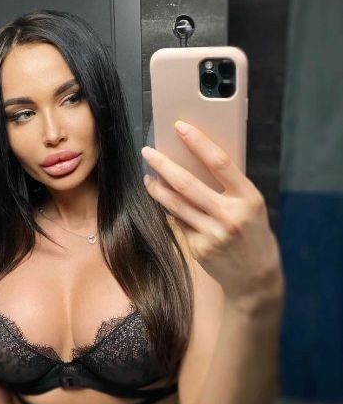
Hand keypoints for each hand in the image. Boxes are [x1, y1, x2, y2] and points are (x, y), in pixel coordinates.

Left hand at [141, 120, 283, 305]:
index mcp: (248, 198)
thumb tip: (194, 160)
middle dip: (163, 165)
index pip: (220, 162)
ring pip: (175, 204)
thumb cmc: (253, 233)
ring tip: (148, 177)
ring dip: (157, 188)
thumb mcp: (251, 206)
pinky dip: (169, 210)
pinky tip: (165, 202)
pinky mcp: (198, 248)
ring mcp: (212, 234)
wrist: (256, 277)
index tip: (180, 127)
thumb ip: (228, 186)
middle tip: (147, 152)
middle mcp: (230, 215)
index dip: (198, 142)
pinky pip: (178, 222)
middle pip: (188, 184)